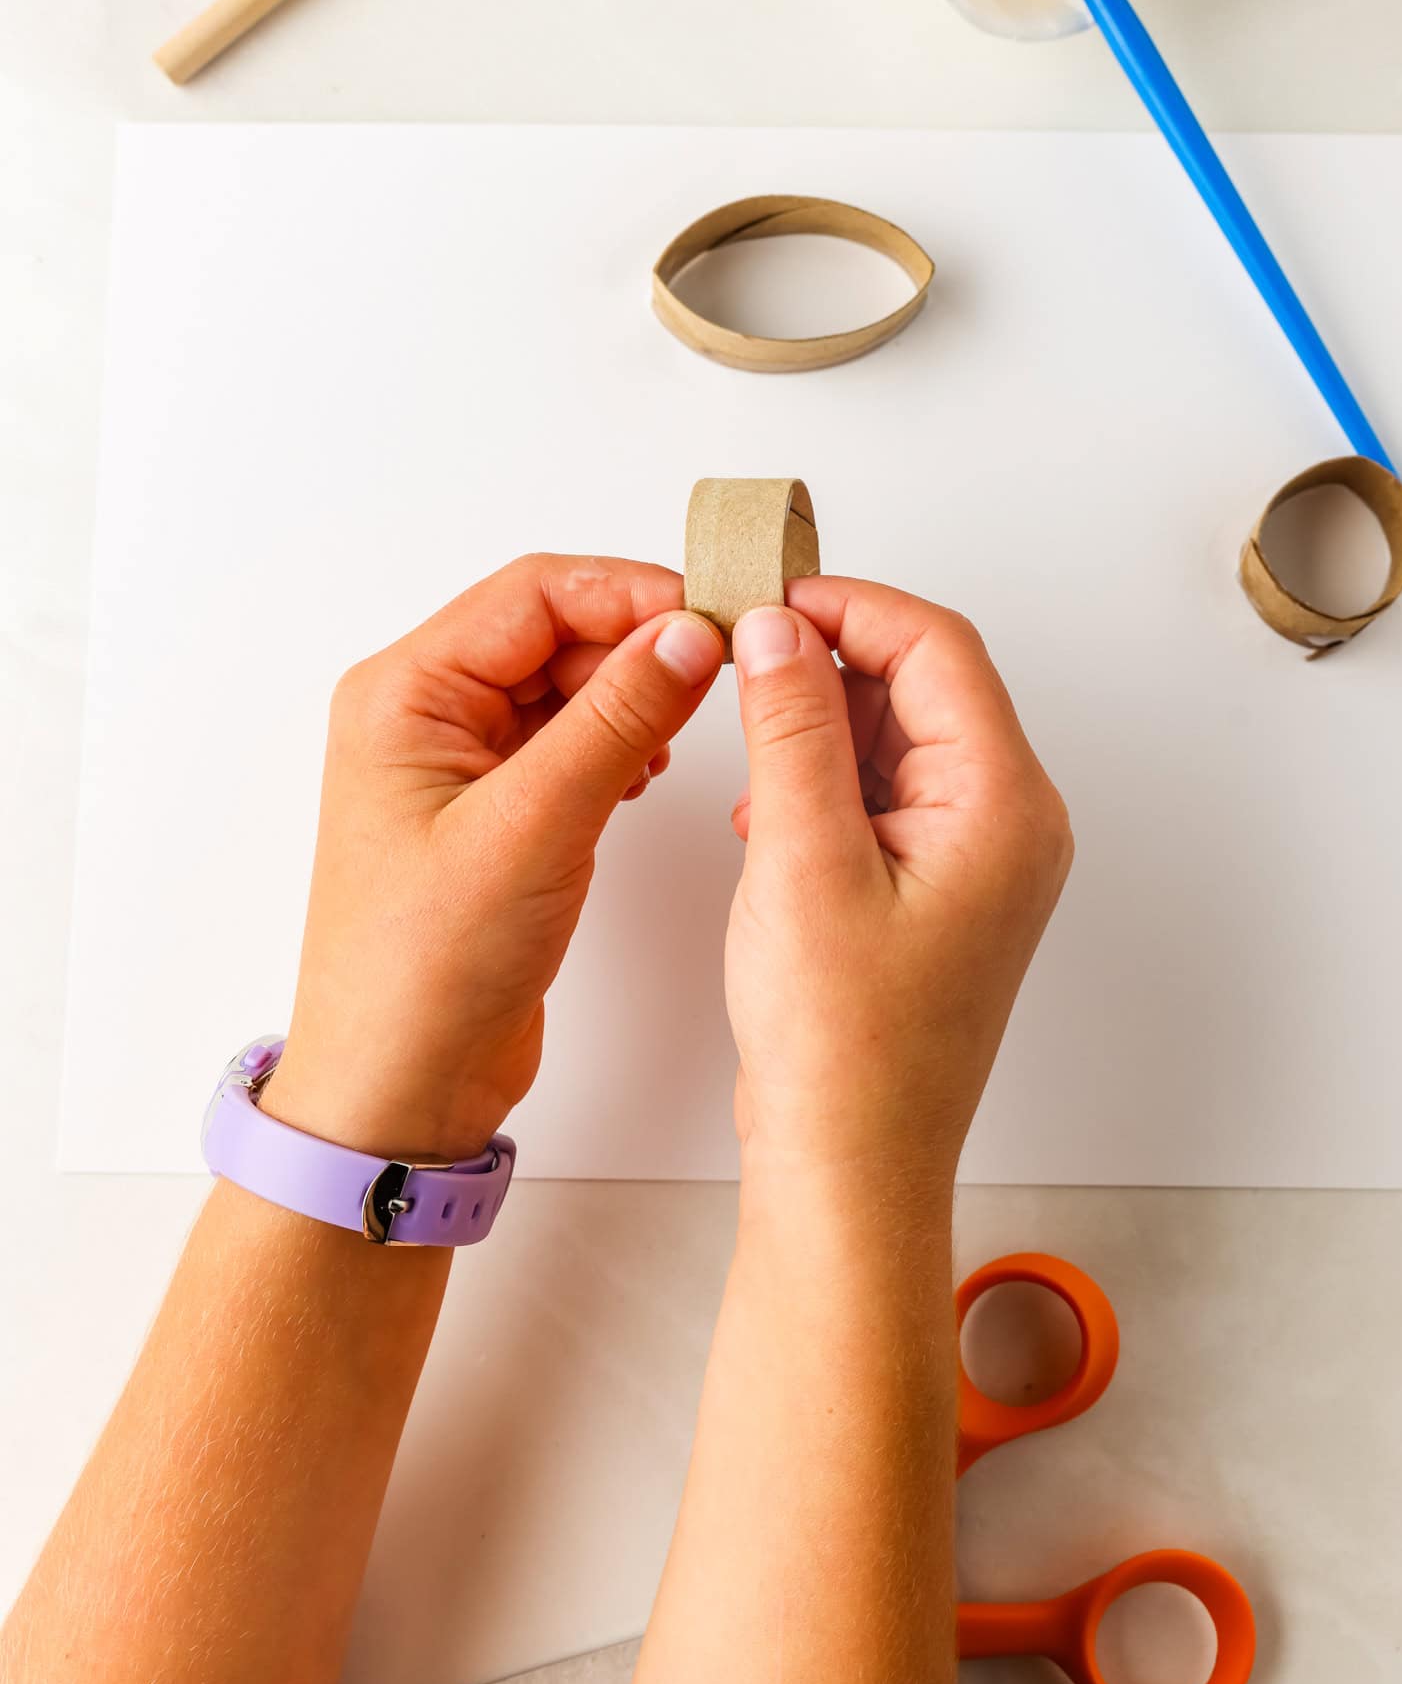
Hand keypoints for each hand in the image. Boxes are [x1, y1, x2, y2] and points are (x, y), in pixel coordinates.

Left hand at [264, 555, 722, 1160]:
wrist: (398, 1090)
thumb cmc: (425, 969)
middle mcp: (424, 715)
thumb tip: (689, 635)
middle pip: (552, 630)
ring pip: (565, 686)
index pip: (534, 594)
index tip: (717, 614)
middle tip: (721, 669)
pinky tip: (647, 774)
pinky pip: (566, 741)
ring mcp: (457, 766)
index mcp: (404, 694)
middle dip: (638, 644)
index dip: (631, 594)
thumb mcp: (535, 826)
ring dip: (632, 696)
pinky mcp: (493, 813)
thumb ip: (618, 719)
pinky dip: (618, 744)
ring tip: (684, 731)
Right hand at [724, 580, 1071, 1191]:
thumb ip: (791, 728)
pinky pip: (886, 793)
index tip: (767, 593)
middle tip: (740, 647)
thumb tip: (777, 627)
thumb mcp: (801, 860)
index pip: (937, 647)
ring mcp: (978, 857)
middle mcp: (1010, 822)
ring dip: (819, 724)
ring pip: (898, 736)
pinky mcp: (938, 888)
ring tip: (746, 744)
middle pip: (924, 684)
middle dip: (829, 659)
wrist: (851, 1166)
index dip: (849, 604)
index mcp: (1005, 804)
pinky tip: (765, 810)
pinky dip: (823, 780)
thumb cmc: (843, 1046)